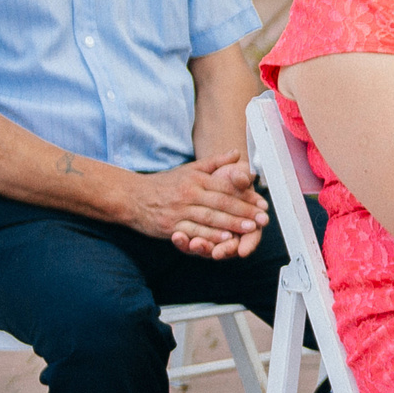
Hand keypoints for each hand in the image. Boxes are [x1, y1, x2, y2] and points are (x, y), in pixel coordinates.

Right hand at [132, 153, 265, 254]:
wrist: (131, 197)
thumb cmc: (163, 184)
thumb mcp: (189, 169)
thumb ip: (214, 163)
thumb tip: (237, 153)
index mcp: (196, 179)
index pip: (226, 187)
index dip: (246, 196)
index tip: (262, 203)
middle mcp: (189, 193)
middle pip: (221, 202)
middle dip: (244, 211)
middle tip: (263, 218)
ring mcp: (179, 210)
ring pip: (210, 217)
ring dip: (231, 223)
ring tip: (250, 228)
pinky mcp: (171, 225)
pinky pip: (193, 231)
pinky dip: (210, 235)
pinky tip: (224, 239)